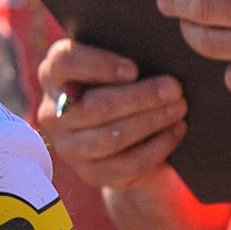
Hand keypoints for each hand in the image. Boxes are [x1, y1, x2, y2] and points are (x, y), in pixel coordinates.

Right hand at [36, 39, 187, 190]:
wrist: (125, 128)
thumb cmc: (123, 82)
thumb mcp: (118, 64)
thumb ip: (125, 57)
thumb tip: (157, 58)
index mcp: (54, 74)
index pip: (64, 64)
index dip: (98, 66)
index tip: (134, 70)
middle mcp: (52, 112)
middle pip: (92, 106)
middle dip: (138, 98)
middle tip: (174, 89)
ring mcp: (68, 147)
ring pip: (108, 138)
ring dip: (149, 122)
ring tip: (178, 108)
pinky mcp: (89, 173)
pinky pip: (124, 165)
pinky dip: (155, 148)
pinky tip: (175, 131)